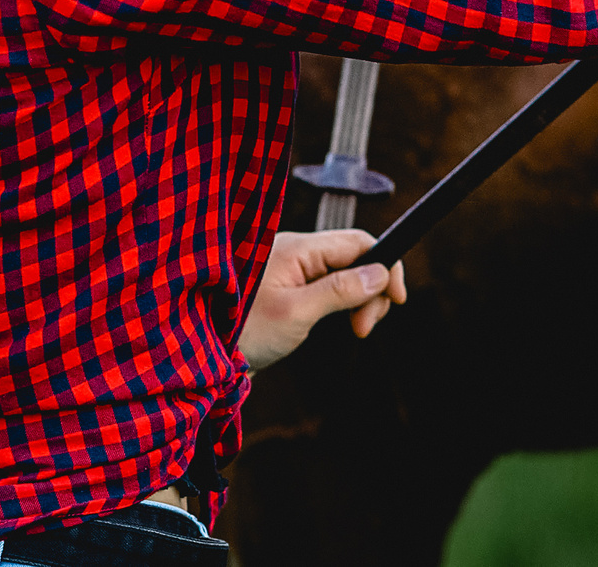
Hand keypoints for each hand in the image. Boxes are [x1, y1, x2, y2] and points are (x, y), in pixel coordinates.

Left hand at [239, 228, 406, 369]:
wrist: (201, 355)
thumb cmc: (241, 331)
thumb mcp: (296, 313)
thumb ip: (339, 290)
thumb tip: (380, 273)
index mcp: (298, 248)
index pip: (358, 241)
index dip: (385, 265)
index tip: (397, 301)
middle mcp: (296, 252)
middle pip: (355, 257)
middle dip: (372, 289)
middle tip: (364, 329)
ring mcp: (291, 271)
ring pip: (344, 274)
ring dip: (359, 300)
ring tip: (356, 330)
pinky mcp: (287, 290)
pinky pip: (328, 288)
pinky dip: (342, 305)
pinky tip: (340, 324)